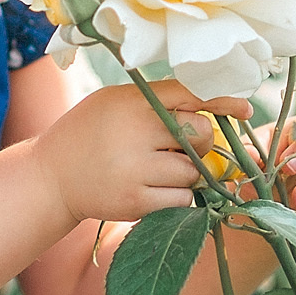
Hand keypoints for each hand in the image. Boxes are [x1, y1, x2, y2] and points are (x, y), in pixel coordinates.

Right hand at [34, 81, 251, 225]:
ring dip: (186, 172)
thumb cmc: (90, 133)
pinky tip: (154, 189)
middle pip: (199, 133)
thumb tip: (212, 107)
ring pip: (193, 171)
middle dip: (198, 141)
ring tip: (157, 168)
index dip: (223, 100)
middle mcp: (134, 131)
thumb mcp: (115, 102)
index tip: (245, 108)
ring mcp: (134, 169)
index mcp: (131, 101)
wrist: (50, 177)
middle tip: (177, 146)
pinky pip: (181, 199)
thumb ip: (156, 101)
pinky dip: (177, 196)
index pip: (190, 94)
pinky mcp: (134, 201)